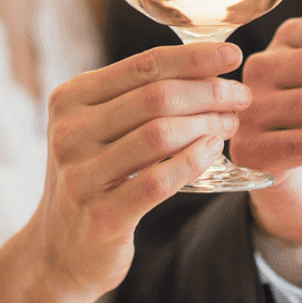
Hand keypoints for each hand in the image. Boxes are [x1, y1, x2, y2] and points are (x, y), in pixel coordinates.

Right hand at [20, 43, 249, 302]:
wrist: (60, 247)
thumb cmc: (93, 176)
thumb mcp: (99, 127)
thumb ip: (135, 96)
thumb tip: (203, 65)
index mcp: (70, 98)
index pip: (142, 65)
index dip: (193, 58)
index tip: (232, 55)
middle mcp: (70, 131)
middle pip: (156, 97)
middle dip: (209, 92)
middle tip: (241, 96)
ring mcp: (81, 174)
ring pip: (160, 134)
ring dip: (207, 124)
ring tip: (230, 123)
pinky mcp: (101, 214)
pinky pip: (160, 180)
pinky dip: (195, 160)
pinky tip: (213, 151)